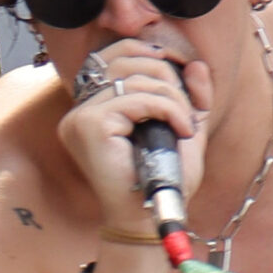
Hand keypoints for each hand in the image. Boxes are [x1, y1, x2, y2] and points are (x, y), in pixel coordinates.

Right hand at [56, 38, 210, 230]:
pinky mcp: (90, 125)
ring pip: (136, 78)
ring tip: (185, 127)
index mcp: (92, 108)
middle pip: (126, 59)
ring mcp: (80, 117)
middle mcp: (79, 110)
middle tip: (187, 112)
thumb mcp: (182, 129)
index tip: (181, 74)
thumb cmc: (162, 180)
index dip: (151, 54)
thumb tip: (194, 64)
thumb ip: (188, 96)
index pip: (115, 54)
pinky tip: (182, 131)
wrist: (150, 219)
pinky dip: (169, 110)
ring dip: (174, 99)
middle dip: (168, 78)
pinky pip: (138, 98)